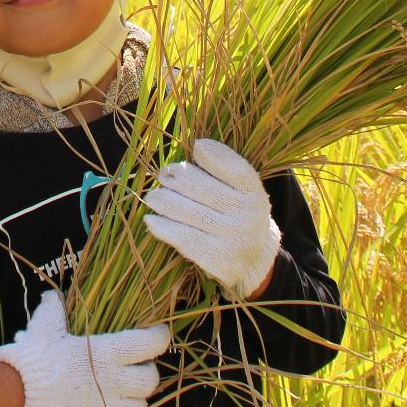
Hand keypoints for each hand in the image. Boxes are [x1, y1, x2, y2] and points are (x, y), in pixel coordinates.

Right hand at [0, 290, 169, 406]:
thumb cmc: (35, 360)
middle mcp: (115, 382)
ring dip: (136, 397)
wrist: (19, 399)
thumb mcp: (44, 329)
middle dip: (146, 371)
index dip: (159, 337)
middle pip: (150, 378)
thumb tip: (51, 297)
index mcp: (106, 353)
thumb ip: (53, 311)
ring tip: (124, 393)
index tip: (158, 334)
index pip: (150, 344)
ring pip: (143, 404)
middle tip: (137, 368)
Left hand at [143, 138, 280, 300]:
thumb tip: (197, 147)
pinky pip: (183, 237)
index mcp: (255, 194)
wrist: (253, 260)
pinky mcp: (217, 258)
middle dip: (178, 178)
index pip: (234, 168)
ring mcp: (233, 238)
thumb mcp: (241, 192)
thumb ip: (224, 170)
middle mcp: (248, 216)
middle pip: (204, 188)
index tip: (196, 146)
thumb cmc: (237, 215)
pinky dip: (163, 226)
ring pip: (189, 212)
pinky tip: (151, 219)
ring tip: (153, 197)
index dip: (213, 154)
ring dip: (164, 200)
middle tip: (163, 175)